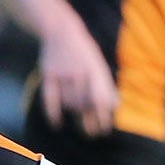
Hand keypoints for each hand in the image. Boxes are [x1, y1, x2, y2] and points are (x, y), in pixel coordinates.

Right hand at [38, 16, 116, 135]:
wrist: (62, 31)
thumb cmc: (84, 52)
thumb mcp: (98, 65)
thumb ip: (106, 85)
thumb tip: (116, 106)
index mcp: (96, 71)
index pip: (101, 100)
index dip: (103, 118)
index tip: (104, 131)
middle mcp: (80, 73)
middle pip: (84, 105)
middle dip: (88, 122)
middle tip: (91, 134)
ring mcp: (63, 74)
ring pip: (69, 103)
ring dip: (74, 110)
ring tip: (77, 110)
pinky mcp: (49, 75)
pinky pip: (50, 100)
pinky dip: (53, 114)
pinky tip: (57, 124)